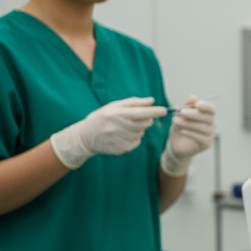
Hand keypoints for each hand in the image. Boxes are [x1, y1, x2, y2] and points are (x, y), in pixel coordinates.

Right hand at [49, 96, 166, 169]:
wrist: (86, 138)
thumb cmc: (101, 118)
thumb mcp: (113, 106)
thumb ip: (134, 103)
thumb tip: (152, 101)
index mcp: (119, 115)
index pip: (144, 113)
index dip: (156, 112)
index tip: (164, 110)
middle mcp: (122, 127)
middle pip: (147, 122)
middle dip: (145, 118)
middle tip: (131, 118)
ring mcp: (124, 140)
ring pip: (142, 132)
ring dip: (137, 128)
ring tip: (121, 127)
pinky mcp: (125, 149)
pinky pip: (137, 141)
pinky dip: (133, 137)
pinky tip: (120, 136)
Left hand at [161, 96, 215, 175]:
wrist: (176, 145)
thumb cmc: (179, 127)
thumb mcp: (180, 115)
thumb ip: (186, 106)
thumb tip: (193, 96)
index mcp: (206, 115)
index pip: (211, 109)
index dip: (206, 106)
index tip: (197, 104)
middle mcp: (211, 124)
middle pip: (208, 117)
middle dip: (195, 114)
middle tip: (182, 112)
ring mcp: (210, 135)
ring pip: (204, 127)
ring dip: (189, 123)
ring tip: (176, 121)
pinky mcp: (206, 144)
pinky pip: (201, 137)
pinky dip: (190, 133)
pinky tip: (181, 131)